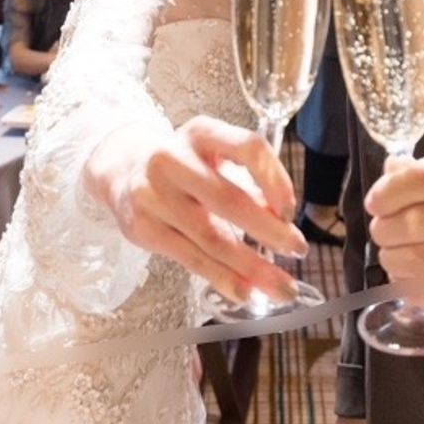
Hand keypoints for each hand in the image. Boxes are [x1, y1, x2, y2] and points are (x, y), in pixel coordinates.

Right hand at [84, 115, 306, 304]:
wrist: (124, 172)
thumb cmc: (187, 166)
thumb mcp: (215, 157)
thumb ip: (248, 183)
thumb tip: (282, 224)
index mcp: (202, 132)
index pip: (247, 147)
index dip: (274, 179)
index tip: (291, 210)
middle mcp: (173, 158)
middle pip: (228, 198)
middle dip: (269, 230)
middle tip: (299, 250)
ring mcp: (153, 194)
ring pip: (211, 237)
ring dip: (251, 266)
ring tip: (282, 288)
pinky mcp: (143, 228)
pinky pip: (191, 259)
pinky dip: (223, 278)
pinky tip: (246, 291)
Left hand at [365, 153, 423, 309]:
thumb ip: (404, 172)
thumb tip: (392, 168)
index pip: (422, 178)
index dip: (388, 192)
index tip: (372, 204)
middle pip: (417, 222)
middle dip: (385, 230)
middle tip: (380, 232)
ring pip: (420, 259)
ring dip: (392, 259)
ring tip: (391, 253)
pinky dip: (405, 284)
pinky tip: (406, 274)